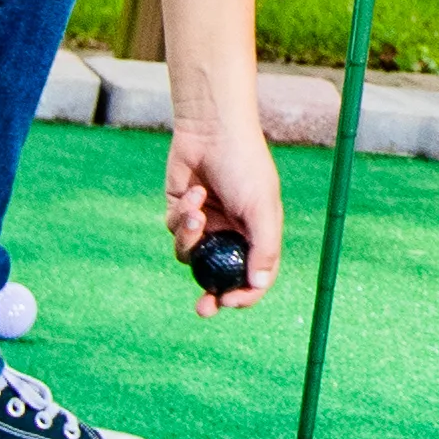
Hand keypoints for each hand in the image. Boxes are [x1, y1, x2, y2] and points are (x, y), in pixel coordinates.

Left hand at [162, 122, 283, 311]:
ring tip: (197, 210)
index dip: (243, 294)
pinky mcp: (182, 212)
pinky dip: (182, 216)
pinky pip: (176, 231)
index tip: (229, 301)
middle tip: (203, 308)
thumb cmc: (245, 165)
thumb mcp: (261, 207)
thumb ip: (263, 248)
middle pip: (218, 277)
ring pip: (191, 255)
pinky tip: (193, 191)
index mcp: (256, 234)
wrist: (212, 129)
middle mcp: (231, 233)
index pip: (253, 277)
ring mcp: (206, 224)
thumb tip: (259, 285)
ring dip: (191, 238)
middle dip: (210, 294)